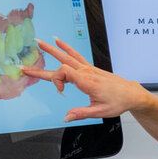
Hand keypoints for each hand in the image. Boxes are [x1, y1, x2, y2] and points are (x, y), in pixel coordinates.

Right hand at [22, 37, 147, 119]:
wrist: (131, 94)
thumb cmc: (118, 102)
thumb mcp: (100, 112)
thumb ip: (81, 114)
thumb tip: (65, 117)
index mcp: (87, 82)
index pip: (64, 72)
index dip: (57, 80)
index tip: (61, 91)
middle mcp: (86, 72)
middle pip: (61, 62)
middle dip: (43, 63)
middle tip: (26, 63)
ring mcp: (88, 68)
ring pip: (67, 56)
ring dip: (52, 49)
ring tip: (39, 42)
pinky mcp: (90, 68)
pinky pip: (76, 56)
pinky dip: (66, 48)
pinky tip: (58, 41)